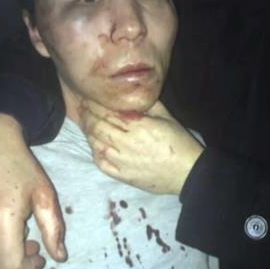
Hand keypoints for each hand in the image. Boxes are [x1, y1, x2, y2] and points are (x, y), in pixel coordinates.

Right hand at [0, 114, 66, 268]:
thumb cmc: (20, 165)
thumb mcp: (44, 194)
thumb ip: (53, 228)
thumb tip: (60, 256)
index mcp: (1, 220)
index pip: (10, 266)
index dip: (29, 268)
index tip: (41, 257)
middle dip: (17, 266)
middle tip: (33, 245)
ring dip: (3, 258)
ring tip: (19, 235)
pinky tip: (3, 227)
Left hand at [79, 100, 204, 194]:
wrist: (188, 172)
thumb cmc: (179, 142)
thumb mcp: (166, 116)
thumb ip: (146, 103)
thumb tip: (130, 92)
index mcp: (138, 125)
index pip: (107, 111)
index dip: (94, 104)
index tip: (87, 97)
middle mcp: (126, 142)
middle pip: (97, 126)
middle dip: (87, 115)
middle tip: (81, 108)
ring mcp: (123, 161)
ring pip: (96, 143)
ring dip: (88, 132)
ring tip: (85, 123)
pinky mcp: (123, 176)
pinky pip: (101, 163)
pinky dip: (94, 152)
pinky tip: (94, 145)